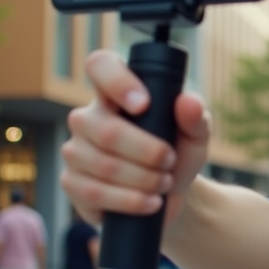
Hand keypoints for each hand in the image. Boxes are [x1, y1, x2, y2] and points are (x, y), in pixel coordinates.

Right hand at [60, 50, 211, 226]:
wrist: (169, 195)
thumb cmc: (178, 155)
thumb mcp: (195, 136)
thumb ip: (196, 118)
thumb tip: (187, 102)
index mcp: (114, 94)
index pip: (100, 66)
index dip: (117, 80)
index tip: (144, 104)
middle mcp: (88, 118)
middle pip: (107, 130)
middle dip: (148, 151)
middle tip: (170, 161)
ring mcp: (75, 150)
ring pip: (103, 165)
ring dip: (143, 178)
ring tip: (164, 183)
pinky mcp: (72, 183)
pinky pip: (94, 192)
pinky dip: (130, 200)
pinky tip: (149, 202)